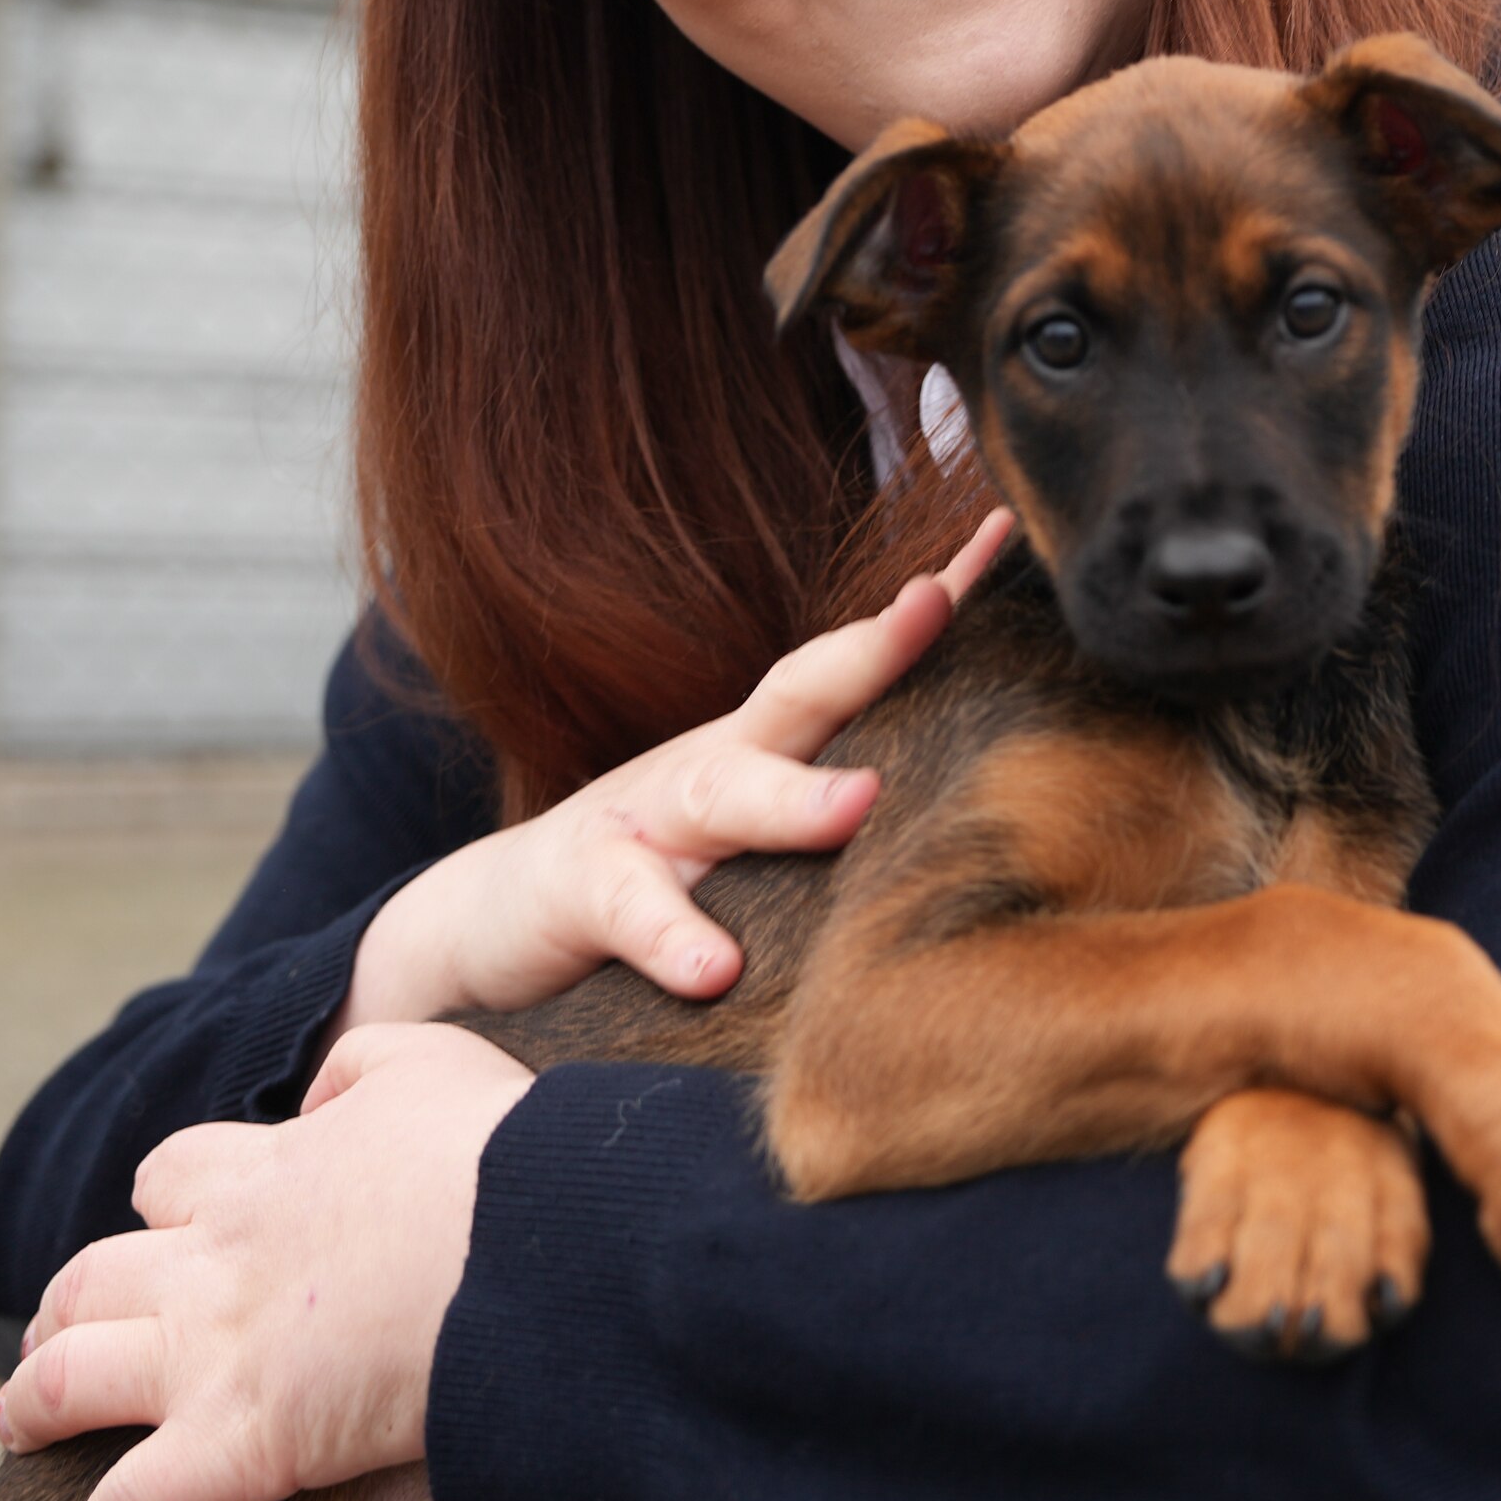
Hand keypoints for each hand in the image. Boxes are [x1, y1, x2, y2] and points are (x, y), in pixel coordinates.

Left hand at [0, 1024, 531, 1500]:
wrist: (531, 1246)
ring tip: (18, 1425)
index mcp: (264, 1172)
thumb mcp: (431, 1062)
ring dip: (33, 1404)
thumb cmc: (499, 1157)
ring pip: (71, 1377)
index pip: (171, 1177)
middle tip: (55, 1334)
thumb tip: (322, 1094)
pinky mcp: (238, 1442)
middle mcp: (216, 1259)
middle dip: (63, 1306)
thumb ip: (362, 1063)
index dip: (164, 1201)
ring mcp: (213, 1352)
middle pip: (92, 1277)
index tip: (172, 1225)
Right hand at [341, 507, 1012, 1028]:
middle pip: (800, 695)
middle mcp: (716, 766)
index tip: (1002, 531)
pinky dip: (672, 935)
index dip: (928, 608)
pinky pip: (632, 909)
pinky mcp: (583, 891)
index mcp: (768, 749)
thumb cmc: (663, 879)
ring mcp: (647, 820)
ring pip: (725, 794)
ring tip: (859, 803)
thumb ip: (841, 819)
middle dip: (872, 648)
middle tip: (936, 605)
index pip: (855, 664)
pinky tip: (713, 969)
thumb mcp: (757, 838)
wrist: (498, 920)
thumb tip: (981, 819)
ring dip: (793, 798)